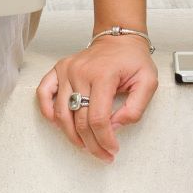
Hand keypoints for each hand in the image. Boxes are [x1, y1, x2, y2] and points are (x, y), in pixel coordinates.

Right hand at [35, 33, 158, 162]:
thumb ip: (136, 107)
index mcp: (103, 75)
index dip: (105, 140)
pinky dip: (46, 110)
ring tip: (85, 144)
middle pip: (79, 120)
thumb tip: (116, 126)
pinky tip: (57, 123)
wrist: (120, 38)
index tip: (112, 150)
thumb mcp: (148, 81)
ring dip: (71, 135)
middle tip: (102, 154)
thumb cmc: (133, 59)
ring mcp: (67, 70)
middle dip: (91, 143)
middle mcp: (81, 72)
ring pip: (61, 113)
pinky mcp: (59, 69)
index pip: (99, 118)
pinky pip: (44, 92)